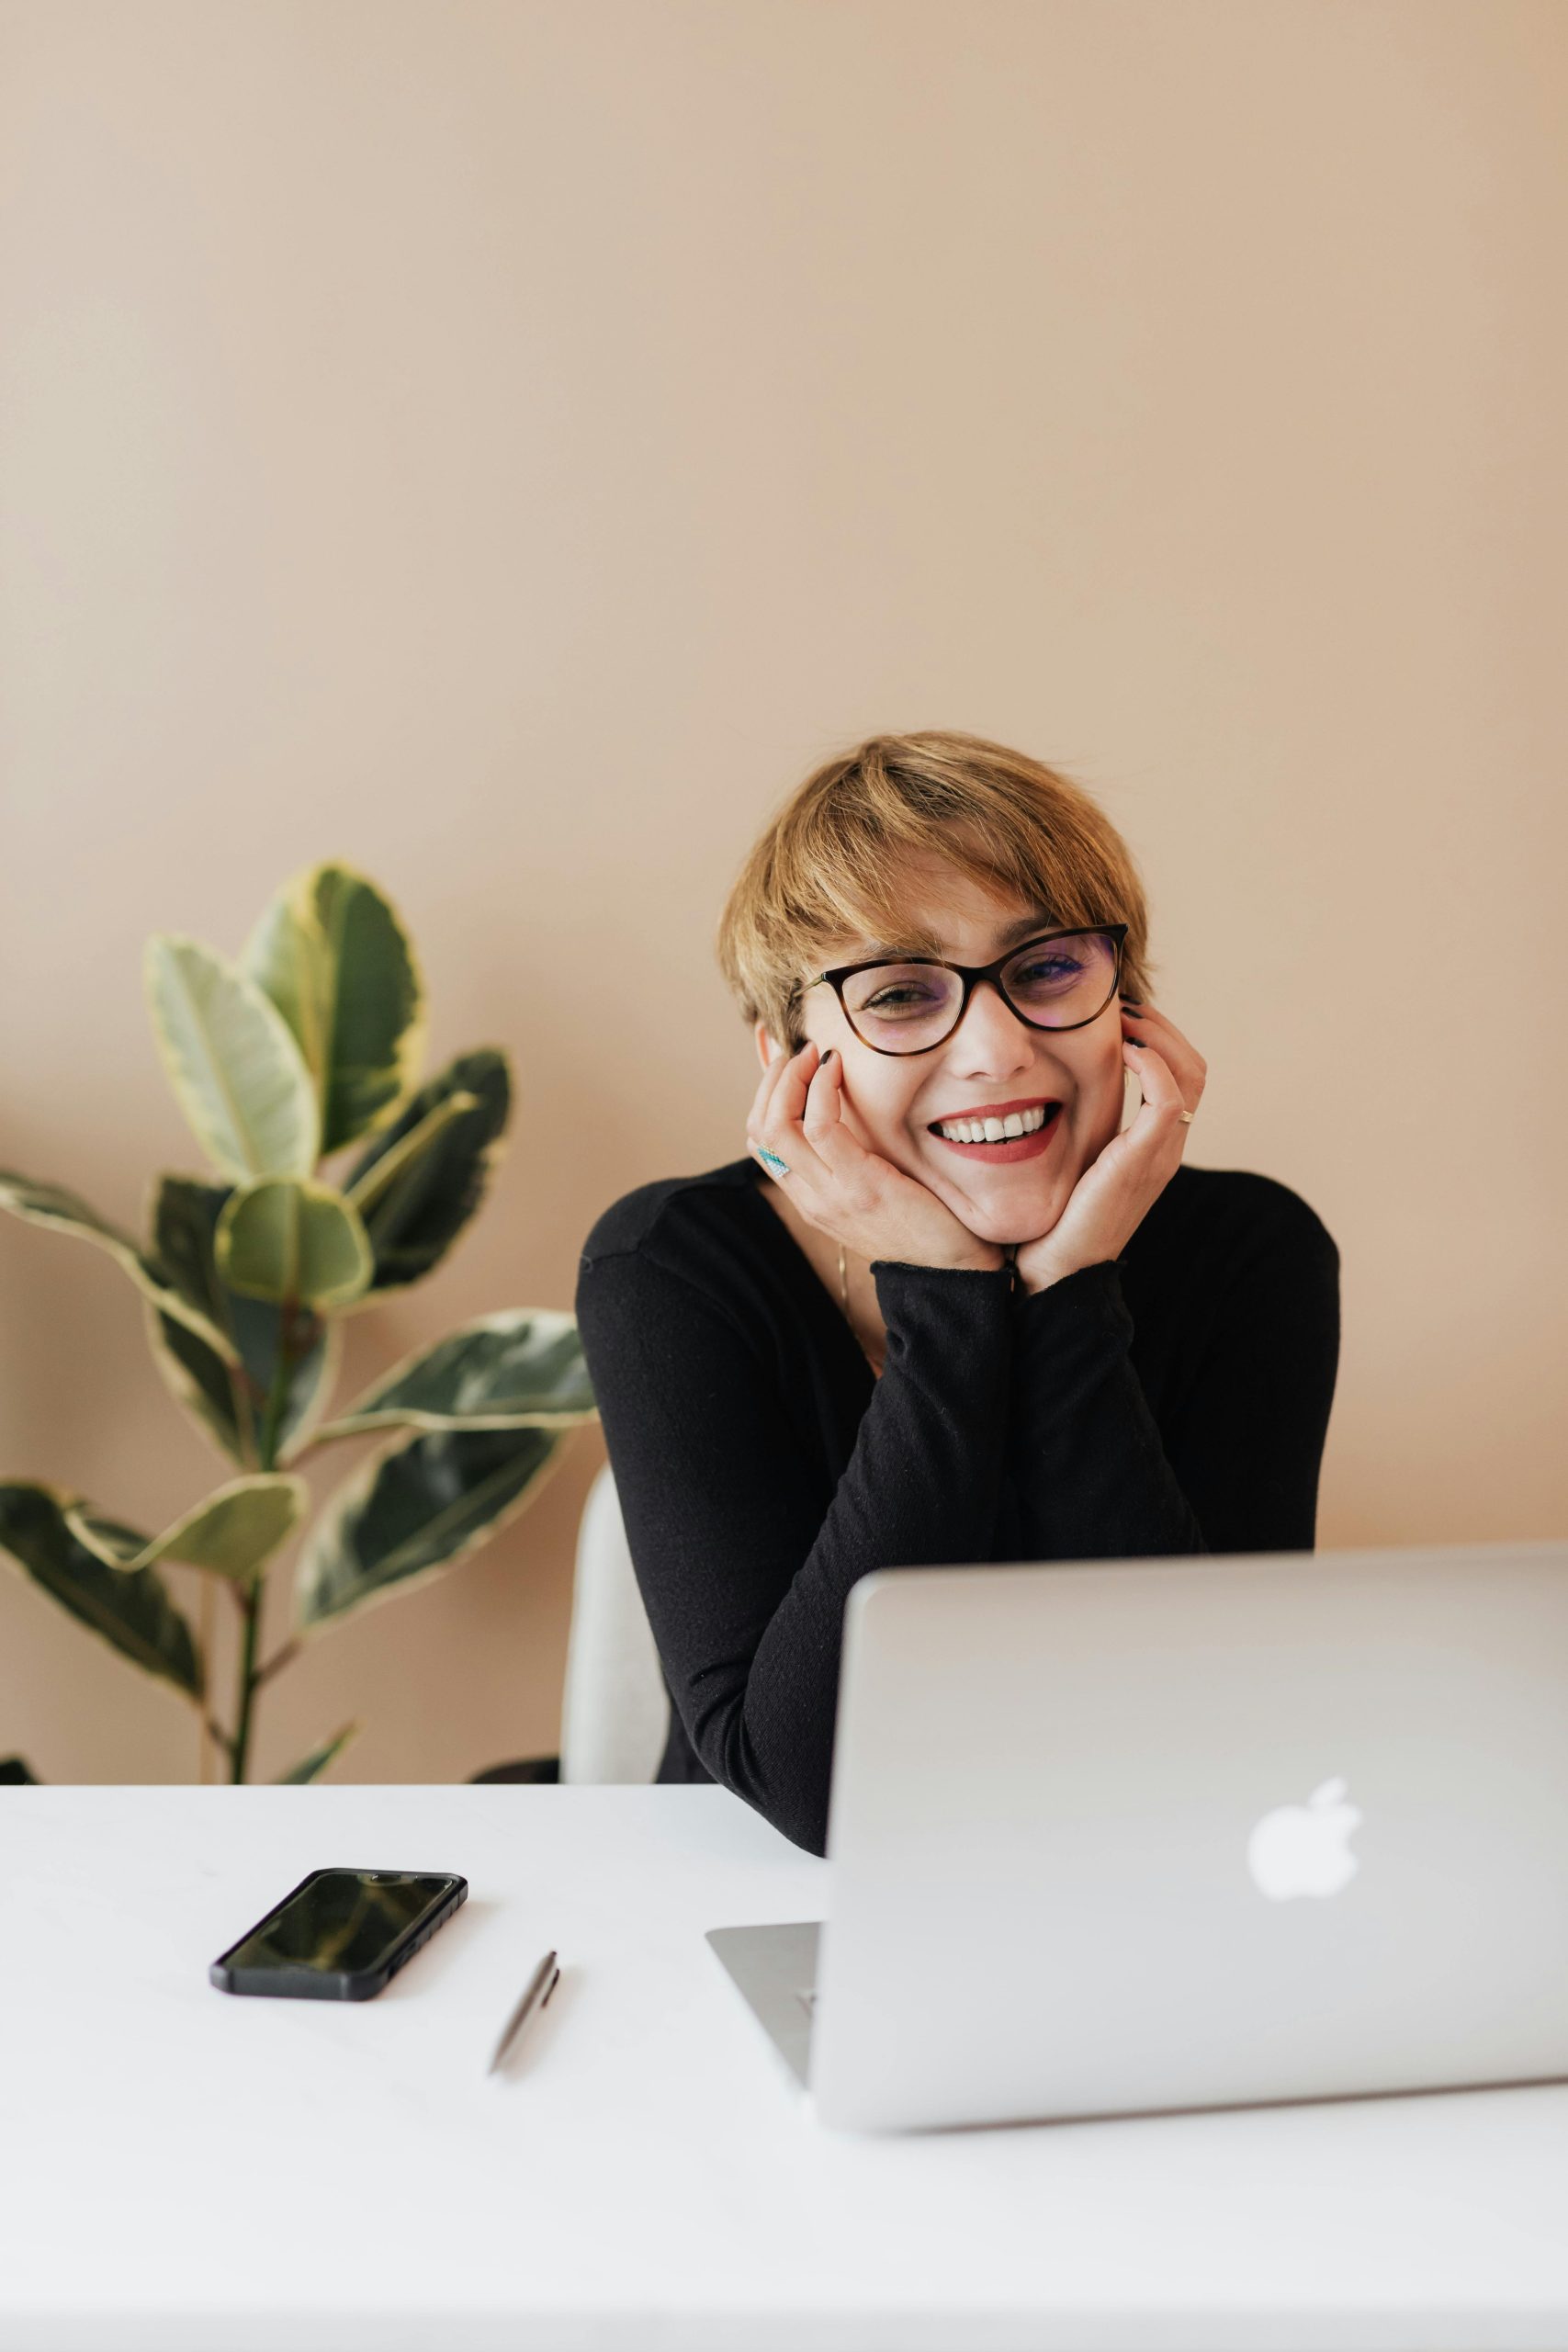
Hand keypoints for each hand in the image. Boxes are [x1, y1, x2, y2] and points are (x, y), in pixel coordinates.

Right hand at [747, 1038, 1005, 1273]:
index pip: (761, 1142)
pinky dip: (822, 1088)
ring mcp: (831, 1195)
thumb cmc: (924, 1222)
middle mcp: (811, 1199)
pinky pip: (821, 1126)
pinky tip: (837, 1069)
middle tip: (798, 1051)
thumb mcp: (874, 1189)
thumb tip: (846, 1109)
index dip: (764, 1095)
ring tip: (814, 1054)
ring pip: (779, 1125)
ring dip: (791, 1077)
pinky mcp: (861, 1185)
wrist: (956, 1268)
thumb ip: (852, 1159)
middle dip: (771, 1080)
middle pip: (759, 1129)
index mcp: (810, 1200)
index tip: (788, 1064)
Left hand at [1013, 998, 1206, 1293]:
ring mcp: (1160, 1155)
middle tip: (1121, 1006)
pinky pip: (1168, 1098)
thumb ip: (1076, 1127)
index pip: (1182, 1073)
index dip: (1158, 1035)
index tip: (1118, 1014)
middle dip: (1162, 1025)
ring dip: (1158, 1034)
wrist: (1053, 1273)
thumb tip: (1045, 1083)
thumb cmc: (1052, 1220)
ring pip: (1190, 1074)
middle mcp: (1166, 1147)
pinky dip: (1152, 1063)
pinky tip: (1122, 1050)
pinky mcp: (1143, 1161)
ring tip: (1122, 1018)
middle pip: (1195, 1066)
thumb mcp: (1070, 1161)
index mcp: (1153, 1146)